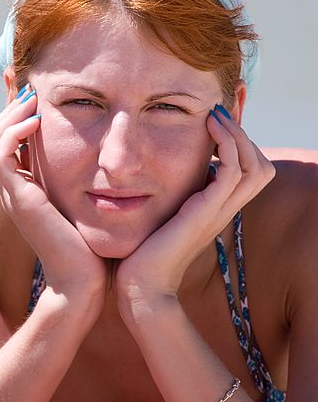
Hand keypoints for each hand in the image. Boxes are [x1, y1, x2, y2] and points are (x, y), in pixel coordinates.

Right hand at [0, 88, 107, 300]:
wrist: (83, 282)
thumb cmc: (90, 249)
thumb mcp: (82, 204)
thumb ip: (81, 181)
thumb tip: (101, 161)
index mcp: (21, 191)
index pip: (0, 145)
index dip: (12, 119)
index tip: (36, 98)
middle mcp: (10, 192)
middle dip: (6, 111)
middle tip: (31, 93)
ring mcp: (10, 195)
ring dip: (7, 116)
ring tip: (32, 101)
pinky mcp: (18, 198)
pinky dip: (13, 132)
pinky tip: (37, 121)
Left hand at [116, 106, 274, 306]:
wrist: (140, 287)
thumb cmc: (140, 255)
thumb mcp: (158, 218)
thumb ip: (168, 198)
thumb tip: (154, 175)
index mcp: (215, 210)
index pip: (248, 172)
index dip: (238, 145)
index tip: (212, 124)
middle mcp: (223, 210)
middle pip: (261, 165)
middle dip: (243, 135)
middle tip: (217, 115)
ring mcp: (218, 212)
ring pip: (254, 165)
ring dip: (238, 135)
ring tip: (215, 115)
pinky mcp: (205, 212)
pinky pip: (231, 171)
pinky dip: (226, 145)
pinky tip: (207, 128)